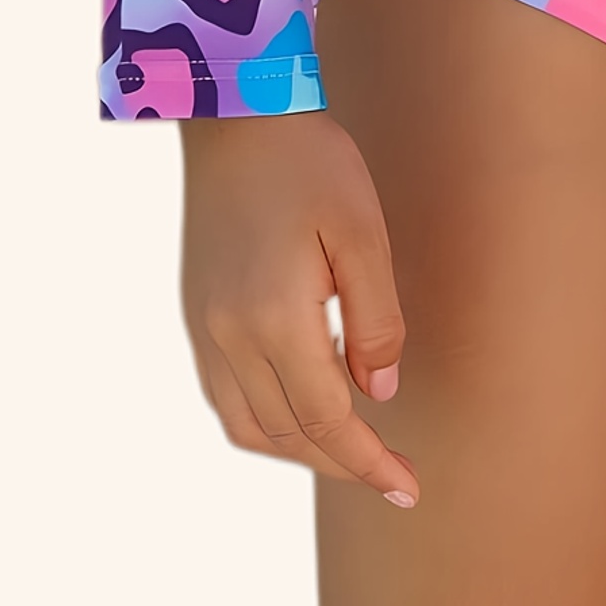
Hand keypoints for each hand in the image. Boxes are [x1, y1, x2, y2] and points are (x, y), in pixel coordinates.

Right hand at [179, 110, 417, 506]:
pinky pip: (226, 399)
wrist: (236, 117)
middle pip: (289, 434)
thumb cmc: (310, 163)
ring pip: (251, 428)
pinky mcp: (197, 317)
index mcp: (274, 320)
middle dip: (343, 462)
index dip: (368, 460)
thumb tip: (378, 394)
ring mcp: (205, 331)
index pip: (327, 420)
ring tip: (350, 452)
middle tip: (392, 474)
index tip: (408, 487)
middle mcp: (229, 338)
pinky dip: (265, 424)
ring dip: (301, 451)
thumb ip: (376, 320)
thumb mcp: (364, 231)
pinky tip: (299, 414)